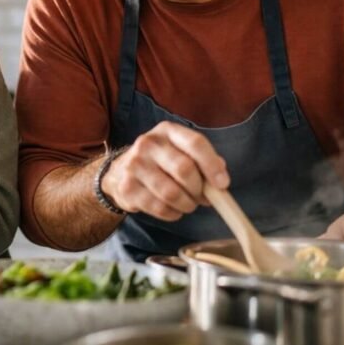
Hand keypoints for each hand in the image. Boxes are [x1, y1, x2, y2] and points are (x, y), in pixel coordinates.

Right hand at [101, 121, 229, 220]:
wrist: (121, 172)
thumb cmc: (161, 162)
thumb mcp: (181, 152)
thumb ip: (203, 162)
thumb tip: (220, 179)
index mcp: (167, 131)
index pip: (195, 143)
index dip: (212, 165)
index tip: (223, 184)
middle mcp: (148, 143)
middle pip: (184, 169)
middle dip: (198, 189)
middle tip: (201, 197)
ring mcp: (134, 165)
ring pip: (171, 193)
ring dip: (186, 204)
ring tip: (187, 204)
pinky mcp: (127, 187)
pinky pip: (159, 207)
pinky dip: (172, 213)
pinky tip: (173, 209)